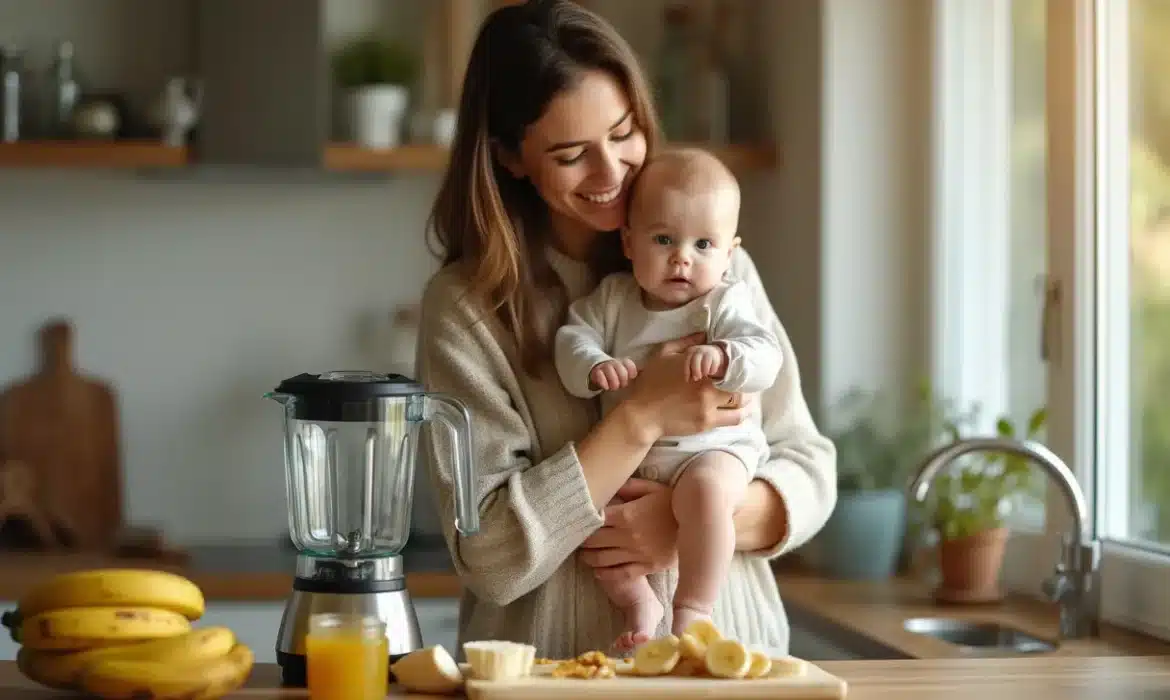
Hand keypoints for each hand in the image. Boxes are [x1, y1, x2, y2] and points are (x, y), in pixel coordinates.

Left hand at [579, 479, 678, 581]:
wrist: (700, 523)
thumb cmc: (673, 502)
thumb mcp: (652, 487)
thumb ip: (628, 486)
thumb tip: (608, 485)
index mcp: (628, 515)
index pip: (594, 520)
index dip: (582, 521)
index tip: (576, 521)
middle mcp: (629, 536)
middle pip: (594, 541)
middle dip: (582, 540)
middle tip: (576, 538)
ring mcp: (638, 554)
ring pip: (602, 560)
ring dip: (588, 558)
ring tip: (583, 554)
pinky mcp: (647, 567)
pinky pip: (620, 574)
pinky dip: (604, 574)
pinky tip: (597, 570)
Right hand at [590, 358, 637, 390]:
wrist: (599, 372)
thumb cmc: (617, 376)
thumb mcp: (627, 374)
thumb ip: (637, 374)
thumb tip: (645, 373)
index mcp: (623, 363)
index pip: (629, 364)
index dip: (631, 372)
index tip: (632, 377)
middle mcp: (614, 363)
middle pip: (620, 367)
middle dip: (622, 378)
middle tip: (622, 385)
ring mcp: (604, 367)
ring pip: (609, 369)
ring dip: (613, 380)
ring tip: (614, 387)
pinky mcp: (596, 372)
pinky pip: (599, 375)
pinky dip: (603, 381)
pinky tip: (606, 387)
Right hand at [620, 333, 744, 441]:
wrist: (642, 414)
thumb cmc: (651, 383)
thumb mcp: (664, 354)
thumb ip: (686, 342)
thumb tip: (705, 334)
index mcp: (698, 367)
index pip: (729, 362)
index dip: (735, 364)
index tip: (736, 364)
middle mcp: (706, 387)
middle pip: (738, 383)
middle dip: (742, 382)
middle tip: (742, 381)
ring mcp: (707, 407)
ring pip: (740, 403)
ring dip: (744, 399)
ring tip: (743, 397)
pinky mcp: (707, 423)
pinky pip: (734, 418)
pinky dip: (739, 413)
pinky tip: (738, 410)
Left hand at [685, 344, 726, 381]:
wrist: (712, 351)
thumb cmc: (698, 360)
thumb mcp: (692, 362)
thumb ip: (690, 370)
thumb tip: (689, 379)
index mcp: (691, 352)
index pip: (687, 362)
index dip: (687, 372)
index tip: (687, 380)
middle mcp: (699, 351)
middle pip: (696, 362)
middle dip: (696, 372)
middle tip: (698, 378)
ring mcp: (708, 353)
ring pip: (705, 364)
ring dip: (704, 372)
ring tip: (704, 374)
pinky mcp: (715, 357)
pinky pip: (713, 366)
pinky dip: (711, 371)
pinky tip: (710, 372)